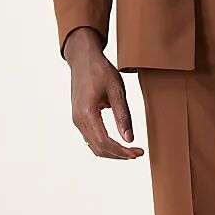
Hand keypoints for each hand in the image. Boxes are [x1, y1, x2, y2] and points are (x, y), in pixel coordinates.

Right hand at [64, 27, 142, 159]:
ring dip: (113, 153)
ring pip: (94, 147)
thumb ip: (123, 116)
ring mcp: (76, 120)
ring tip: (131, 151)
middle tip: (138, 153)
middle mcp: (78, 119)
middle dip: (120, 155)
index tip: (138, 152)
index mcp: (87, 112)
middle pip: (99, 148)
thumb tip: (129, 139)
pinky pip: (91, 140)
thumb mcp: (117, 91)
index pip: (105, 142)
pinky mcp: (79, 119)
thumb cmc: (100, 71)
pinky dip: (105, 146)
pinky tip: (119, 144)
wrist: (83, 59)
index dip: (123, 151)